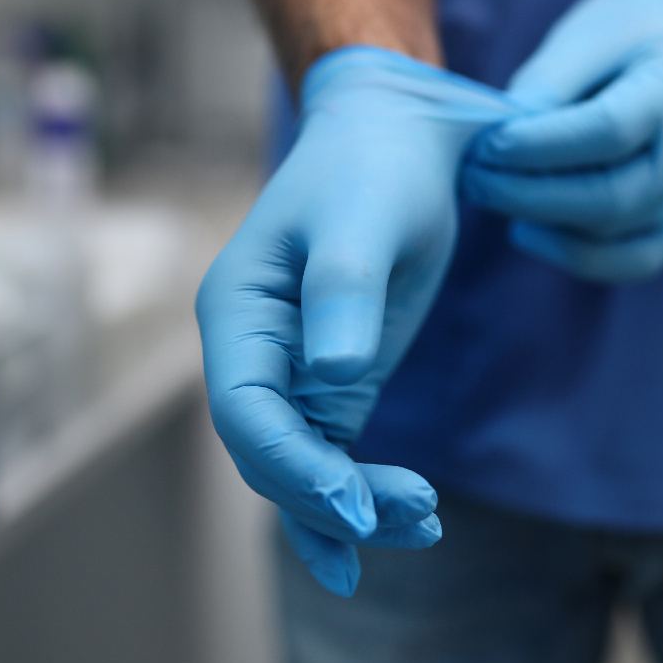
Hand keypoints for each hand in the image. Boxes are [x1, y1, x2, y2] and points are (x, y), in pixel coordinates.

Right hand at [197, 46, 512, 595]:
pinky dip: (362, 496)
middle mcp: (253, 351)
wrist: (402, 135)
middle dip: (332, 498)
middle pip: (272, 455)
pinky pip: (334, 455)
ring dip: (355, 508)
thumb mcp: (364, 219)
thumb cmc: (374, 165)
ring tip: (425, 524)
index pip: (245, 414)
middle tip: (414, 516)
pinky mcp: (336, 380)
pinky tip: (405, 527)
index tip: (353, 505)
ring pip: (304, 467)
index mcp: (238, 311)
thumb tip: (331, 374)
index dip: (293, 468)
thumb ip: (342, 293)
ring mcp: (292, 370)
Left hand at [462, 0, 662, 281]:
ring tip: (493, 195)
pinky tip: (531, 228)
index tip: (485, 145)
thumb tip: (500, 137)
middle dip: (530, 194)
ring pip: (622, 237)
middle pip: (616, 197)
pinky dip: (577, 255)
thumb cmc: (636, 25)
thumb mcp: (591, 31)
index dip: (541, 146)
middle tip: (473, 178)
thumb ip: (549, 83)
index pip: (611, 131)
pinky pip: (636, 258)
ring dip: (546, 222)